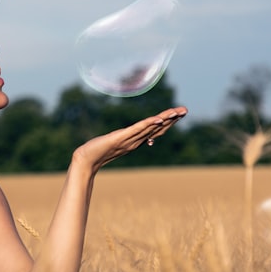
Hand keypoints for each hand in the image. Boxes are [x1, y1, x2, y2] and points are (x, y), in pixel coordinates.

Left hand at [73, 106, 187, 171]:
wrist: (85, 161)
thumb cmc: (96, 152)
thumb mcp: (113, 143)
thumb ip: (123, 140)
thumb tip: (130, 138)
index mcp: (134, 141)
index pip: (155, 129)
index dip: (168, 121)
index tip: (180, 113)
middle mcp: (135, 141)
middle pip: (157, 128)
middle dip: (172, 119)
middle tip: (186, 110)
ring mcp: (129, 140)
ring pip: (151, 128)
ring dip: (165, 119)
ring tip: (177, 112)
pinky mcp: (120, 139)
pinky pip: (137, 130)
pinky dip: (148, 124)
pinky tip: (158, 119)